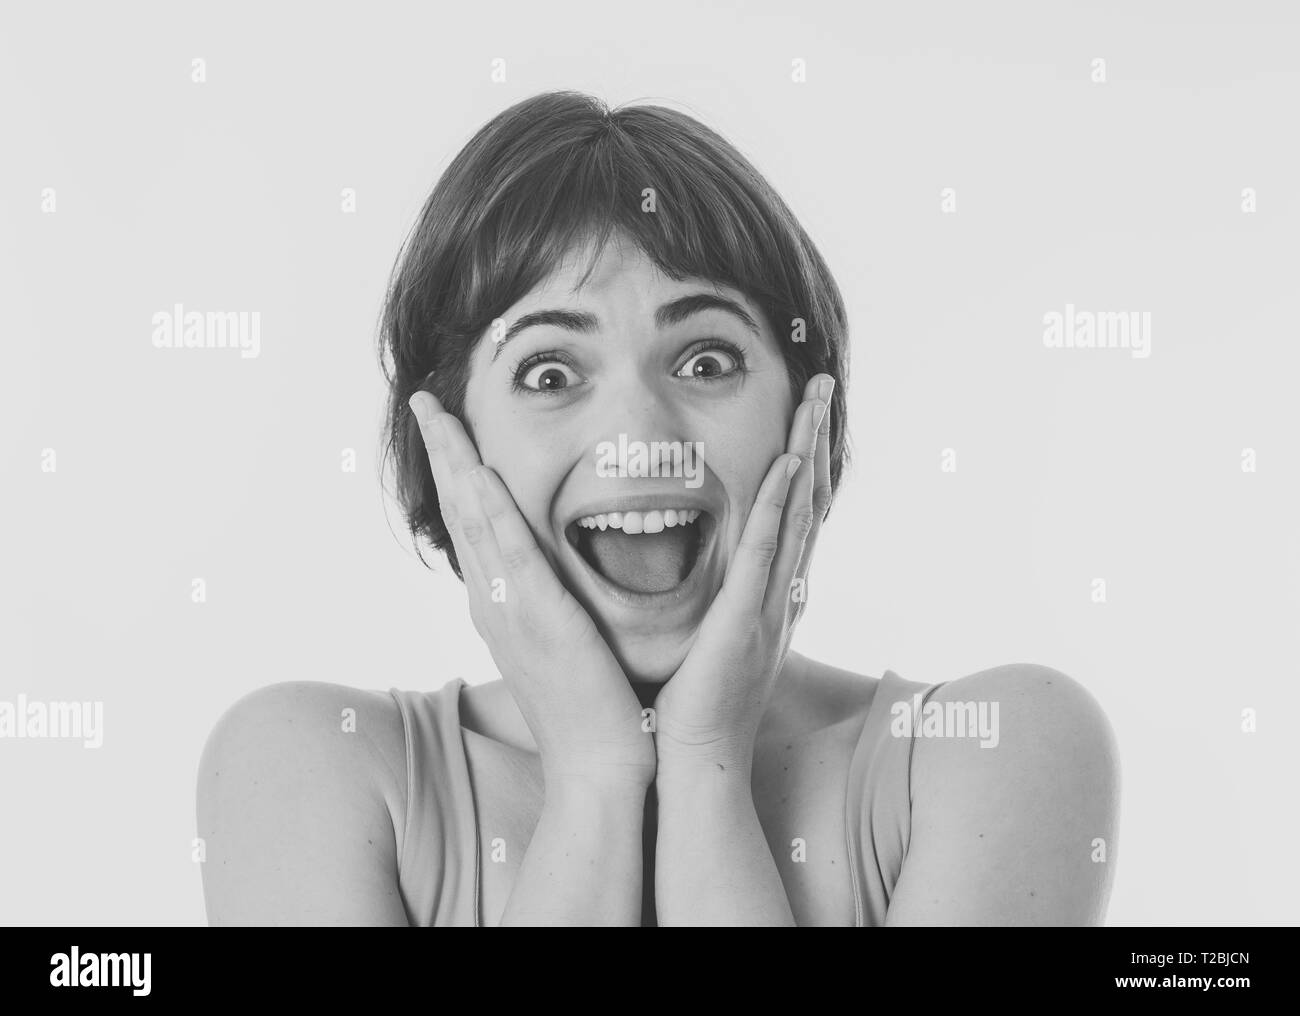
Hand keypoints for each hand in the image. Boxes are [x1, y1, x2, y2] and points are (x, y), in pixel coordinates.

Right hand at [409, 392, 655, 789]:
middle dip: (442, 452)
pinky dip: (493, 512)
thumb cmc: (592, 705)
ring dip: (456, 462)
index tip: (448, 427)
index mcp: (499, 603)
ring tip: (438, 414)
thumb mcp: (562, 643)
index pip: (471, 523)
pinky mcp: (541, 618)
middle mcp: (493, 600)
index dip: (456, 471)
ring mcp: (511, 608)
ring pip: (474, 520)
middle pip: (459, 510)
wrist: (601, 762)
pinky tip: (482, 472)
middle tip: (425, 400)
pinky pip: (512, 555)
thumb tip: (555, 572)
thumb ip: (552, 602)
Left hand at [651, 374, 833, 777]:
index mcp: (769, 592)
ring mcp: (769, 604)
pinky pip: (765, 554)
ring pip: (796, 514)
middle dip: (817, 438)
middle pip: (807, 500)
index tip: (805, 410)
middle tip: (825, 383)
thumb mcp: (710, 634)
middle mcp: (781, 591)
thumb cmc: (694, 701)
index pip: (793, 511)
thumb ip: (716, 595)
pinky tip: (786, 467)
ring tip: (816, 401)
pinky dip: (779, 508)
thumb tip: (701, 563)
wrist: (698, 759)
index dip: (803, 457)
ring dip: (807, 453)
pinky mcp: (745, 622)